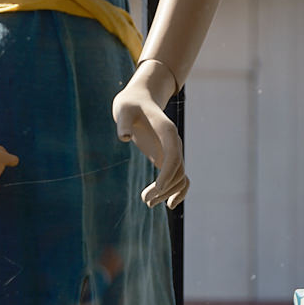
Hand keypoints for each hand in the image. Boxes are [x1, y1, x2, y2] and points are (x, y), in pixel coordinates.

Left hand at [112, 67, 188, 207]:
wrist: (139, 100)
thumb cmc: (130, 105)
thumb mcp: (124, 110)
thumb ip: (124, 122)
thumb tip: (123, 137)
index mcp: (167, 131)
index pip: (173, 156)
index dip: (167, 174)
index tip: (156, 190)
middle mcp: (174, 143)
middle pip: (178, 171)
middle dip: (164, 188)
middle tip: (145, 201)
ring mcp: (172, 150)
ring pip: (180, 177)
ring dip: (168, 193)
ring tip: (147, 203)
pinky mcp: (167, 157)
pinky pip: (180, 176)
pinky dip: (177, 190)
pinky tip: (167, 204)